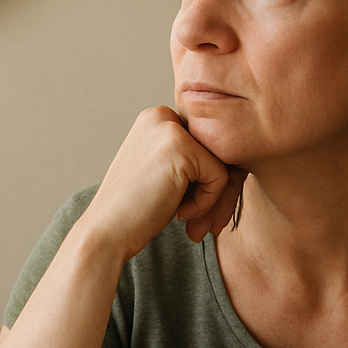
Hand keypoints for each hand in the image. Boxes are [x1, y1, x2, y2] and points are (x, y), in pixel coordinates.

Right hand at [78, 107, 245, 264]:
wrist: (105, 233)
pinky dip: (208, 202)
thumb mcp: (165, 176)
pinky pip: (220, 176)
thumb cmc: (136, 212)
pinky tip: (180, 213)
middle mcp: (162, 115)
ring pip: (224, 164)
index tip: (199, 213)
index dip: (211, 182)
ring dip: (214, 200)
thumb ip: (195, 162)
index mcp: (157, 119)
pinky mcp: (181, 147)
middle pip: (219, 150)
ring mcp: (170, 128)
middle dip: (220, 193)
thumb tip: (242, 165)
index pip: (207, 145)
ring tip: (192, 221)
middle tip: (206, 225)